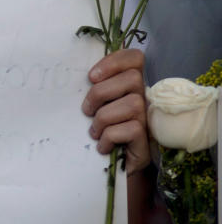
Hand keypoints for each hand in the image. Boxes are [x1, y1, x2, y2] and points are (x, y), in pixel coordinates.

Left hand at [81, 48, 148, 174]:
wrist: (112, 165)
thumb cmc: (101, 128)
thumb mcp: (95, 104)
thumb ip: (94, 85)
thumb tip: (73, 71)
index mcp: (130, 84)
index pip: (135, 58)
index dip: (114, 61)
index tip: (91, 77)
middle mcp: (144, 98)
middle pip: (132, 78)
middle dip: (101, 92)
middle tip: (86, 109)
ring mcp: (149, 119)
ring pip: (132, 104)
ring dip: (104, 118)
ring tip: (94, 131)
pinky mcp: (147, 140)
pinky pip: (131, 129)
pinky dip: (110, 137)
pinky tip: (102, 145)